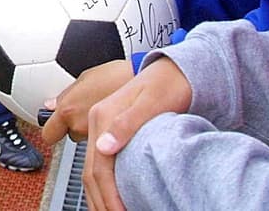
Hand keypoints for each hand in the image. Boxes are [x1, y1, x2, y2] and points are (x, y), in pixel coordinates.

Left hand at [40, 59, 132, 143]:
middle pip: (69, 135)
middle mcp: (80, 126)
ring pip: (87, 139)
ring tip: (103, 114)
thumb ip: (65, 95)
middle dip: (74, 127)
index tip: (54, 126)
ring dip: (90, 131)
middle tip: (86, 112)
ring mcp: (96, 136)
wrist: (148, 81)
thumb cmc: (119, 75)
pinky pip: (102, 142)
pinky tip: (113, 122)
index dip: (51, 129)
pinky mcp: (113, 142)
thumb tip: (50, 106)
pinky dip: (105, 135)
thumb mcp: (86, 76)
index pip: (48, 134)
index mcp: (69, 110)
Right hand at [84, 57, 191, 210]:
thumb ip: (127, 123)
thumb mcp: (151, 102)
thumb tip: (102, 147)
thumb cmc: (169, 83)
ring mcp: (104, 126)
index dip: (108, 195)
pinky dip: (104, 184)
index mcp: (102, 116)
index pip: (99, 167)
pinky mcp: (112, 131)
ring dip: (99, 195)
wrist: (177, 69)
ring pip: (92, 169)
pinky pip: (101, 163)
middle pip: (91, 171)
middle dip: (100, 201)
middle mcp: (98, 121)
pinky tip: (112, 194)